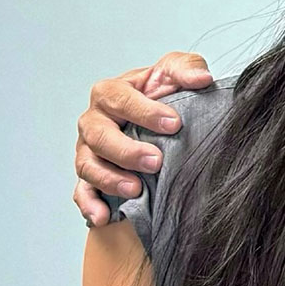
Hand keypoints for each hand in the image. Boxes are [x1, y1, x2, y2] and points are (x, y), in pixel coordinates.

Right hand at [73, 52, 212, 225]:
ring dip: (109, 179)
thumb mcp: (175, 72)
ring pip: (87, 165)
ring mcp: (88, 149)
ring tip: (135, 189)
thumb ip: (187, 69)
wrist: (156, 116)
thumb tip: (202, 79)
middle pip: (98, 135)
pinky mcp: (89, 175)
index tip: (174, 124)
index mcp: (111, 92)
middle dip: (126, 150)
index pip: (120, 99)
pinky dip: (90, 205)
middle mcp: (94, 121)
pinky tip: (103, 217)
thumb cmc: (162, 92)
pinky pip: (82, 191)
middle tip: (155, 161)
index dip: (145, 112)